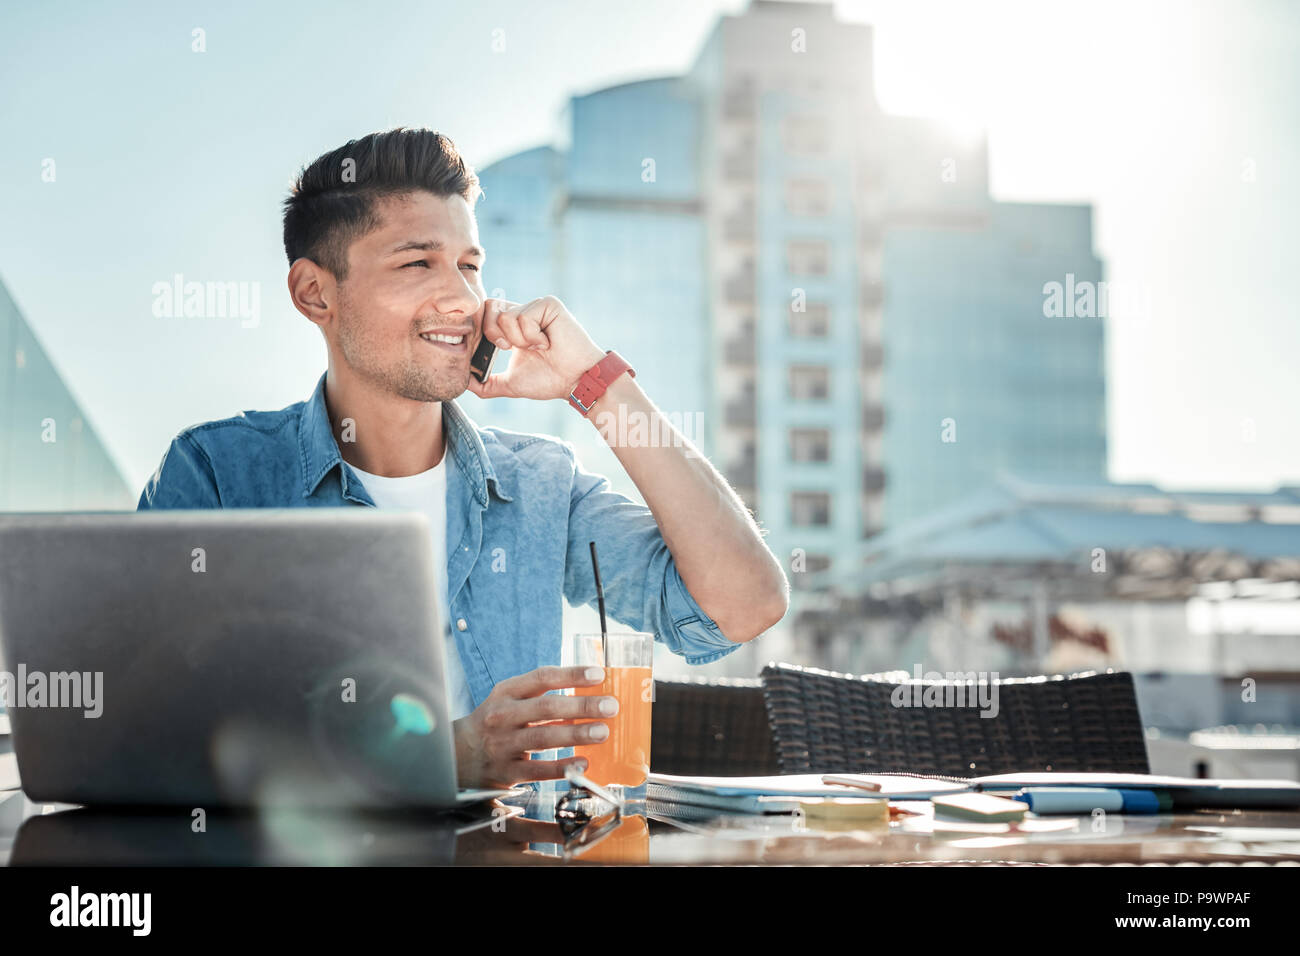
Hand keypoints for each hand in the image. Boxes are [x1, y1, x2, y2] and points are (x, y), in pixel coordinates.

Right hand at [452, 665, 619, 788]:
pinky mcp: (506, 771)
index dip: (571, 675)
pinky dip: (562, 767)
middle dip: (581, 706)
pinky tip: (583, 763)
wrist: (457, 753)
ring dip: (576, 734)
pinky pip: (538, 770)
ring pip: (543, 738)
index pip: (542, 677)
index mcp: (506, 692)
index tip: (599, 674)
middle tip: (610, 706)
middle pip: (546, 708)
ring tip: (602, 732)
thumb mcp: (510, 699)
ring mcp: (503, 744)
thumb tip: (590, 692)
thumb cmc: (495, 721)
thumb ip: (541, 694)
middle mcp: (503, 716)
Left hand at [464, 295, 606, 401]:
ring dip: (519, 341)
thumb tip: (463, 381)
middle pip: (488, 308)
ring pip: (505, 316)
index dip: (481, 332)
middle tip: (511, 349)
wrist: (575, 381)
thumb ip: (486, 383)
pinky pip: (523, 316)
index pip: (485, 316)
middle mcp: (523, 311)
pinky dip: (532, 337)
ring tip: (539, 348)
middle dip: (494, 334)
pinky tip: (548, 343)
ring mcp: (536, 306)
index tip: (493, 351)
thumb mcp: (510, 383)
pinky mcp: (548, 304)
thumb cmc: (549, 381)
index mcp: (513, 326)